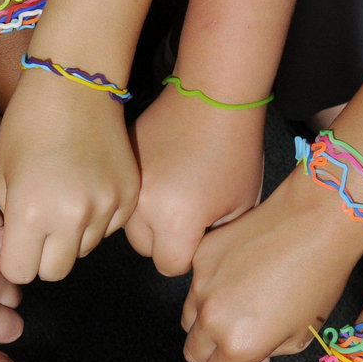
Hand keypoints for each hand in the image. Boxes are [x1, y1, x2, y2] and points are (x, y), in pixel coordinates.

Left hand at [0, 72, 138, 282]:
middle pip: (55, 273)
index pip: (21, 272)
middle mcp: (72, 218)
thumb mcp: (3, 175)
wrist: (77, 83)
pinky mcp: (128, 199)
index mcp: (31, 213)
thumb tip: (22, 254)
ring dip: (70, 237)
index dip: (14, 260)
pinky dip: (96, 220)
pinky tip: (87, 187)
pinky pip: (108, 231)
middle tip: (39, 229)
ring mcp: (106, 209)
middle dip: (42, 258)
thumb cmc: (29, 124)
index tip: (14, 242)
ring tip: (64, 197)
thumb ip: (10, 222)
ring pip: (82, 252)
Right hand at [126, 85, 264, 275]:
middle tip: (190, 215)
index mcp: (177, 222)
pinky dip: (142, 195)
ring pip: (131, 225)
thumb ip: (213, 241)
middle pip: (146, 249)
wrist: (212, 95)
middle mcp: (144, 208)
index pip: (170, 266)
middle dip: (166, 240)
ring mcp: (129, 185)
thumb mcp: (239, 207)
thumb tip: (194, 255)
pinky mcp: (122, 166)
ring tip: (176, 196)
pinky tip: (165, 177)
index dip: (188, 256)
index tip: (201, 235)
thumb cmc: (235, 150)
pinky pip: (127, 196)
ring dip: (149, 221)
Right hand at [182, 167, 362, 361]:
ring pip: (189, 318)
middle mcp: (212, 318)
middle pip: (193, 353)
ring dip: (207, 319)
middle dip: (213, 352)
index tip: (248, 360)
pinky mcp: (201, 256)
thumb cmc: (319, 277)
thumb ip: (266, 354)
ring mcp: (201, 285)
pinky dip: (211, 285)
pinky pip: (196, 283)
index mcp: (239, 344)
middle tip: (240, 335)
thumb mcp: (302, 334)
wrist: (316, 222)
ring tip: (240, 302)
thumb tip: (247, 356)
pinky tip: (240, 273)